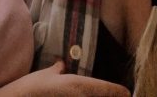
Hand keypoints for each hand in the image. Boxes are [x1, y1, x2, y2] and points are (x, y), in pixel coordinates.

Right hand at [0, 60, 130, 96]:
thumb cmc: (29, 88)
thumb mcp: (44, 75)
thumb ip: (56, 69)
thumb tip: (62, 64)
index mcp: (75, 86)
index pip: (102, 88)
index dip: (116, 91)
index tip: (127, 92)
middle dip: (107, 96)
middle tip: (117, 96)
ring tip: (103, 95)